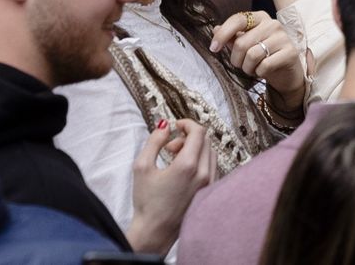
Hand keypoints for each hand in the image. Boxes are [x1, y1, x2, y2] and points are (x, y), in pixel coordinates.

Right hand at [127, 118, 215, 252]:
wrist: (155, 231)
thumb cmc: (147, 202)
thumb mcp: (142, 166)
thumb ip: (154, 141)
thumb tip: (164, 126)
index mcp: (188, 166)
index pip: (198, 132)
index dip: (187, 123)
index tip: (176, 126)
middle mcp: (203, 174)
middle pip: (206, 141)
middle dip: (188, 137)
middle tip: (170, 146)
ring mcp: (209, 185)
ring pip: (210, 154)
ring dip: (195, 149)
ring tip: (174, 159)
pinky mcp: (208, 193)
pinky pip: (212, 168)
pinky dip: (200, 161)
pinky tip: (183, 171)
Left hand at [210, 11, 304, 107]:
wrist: (286, 73)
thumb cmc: (264, 56)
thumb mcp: (246, 45)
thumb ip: (232, 37)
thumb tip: (215, 29)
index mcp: (259, 18)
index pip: (237, 20)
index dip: (223, 34)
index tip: (213, 48)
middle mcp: (272, 24)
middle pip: (241, 42)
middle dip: (236, 59)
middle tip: (241, 65)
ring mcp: (283, 37)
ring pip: (252, 55)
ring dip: (247, 67)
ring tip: (252, 69)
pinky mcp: (290, 52)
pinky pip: (265, 65)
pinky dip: (259, 72)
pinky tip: (262, 72)